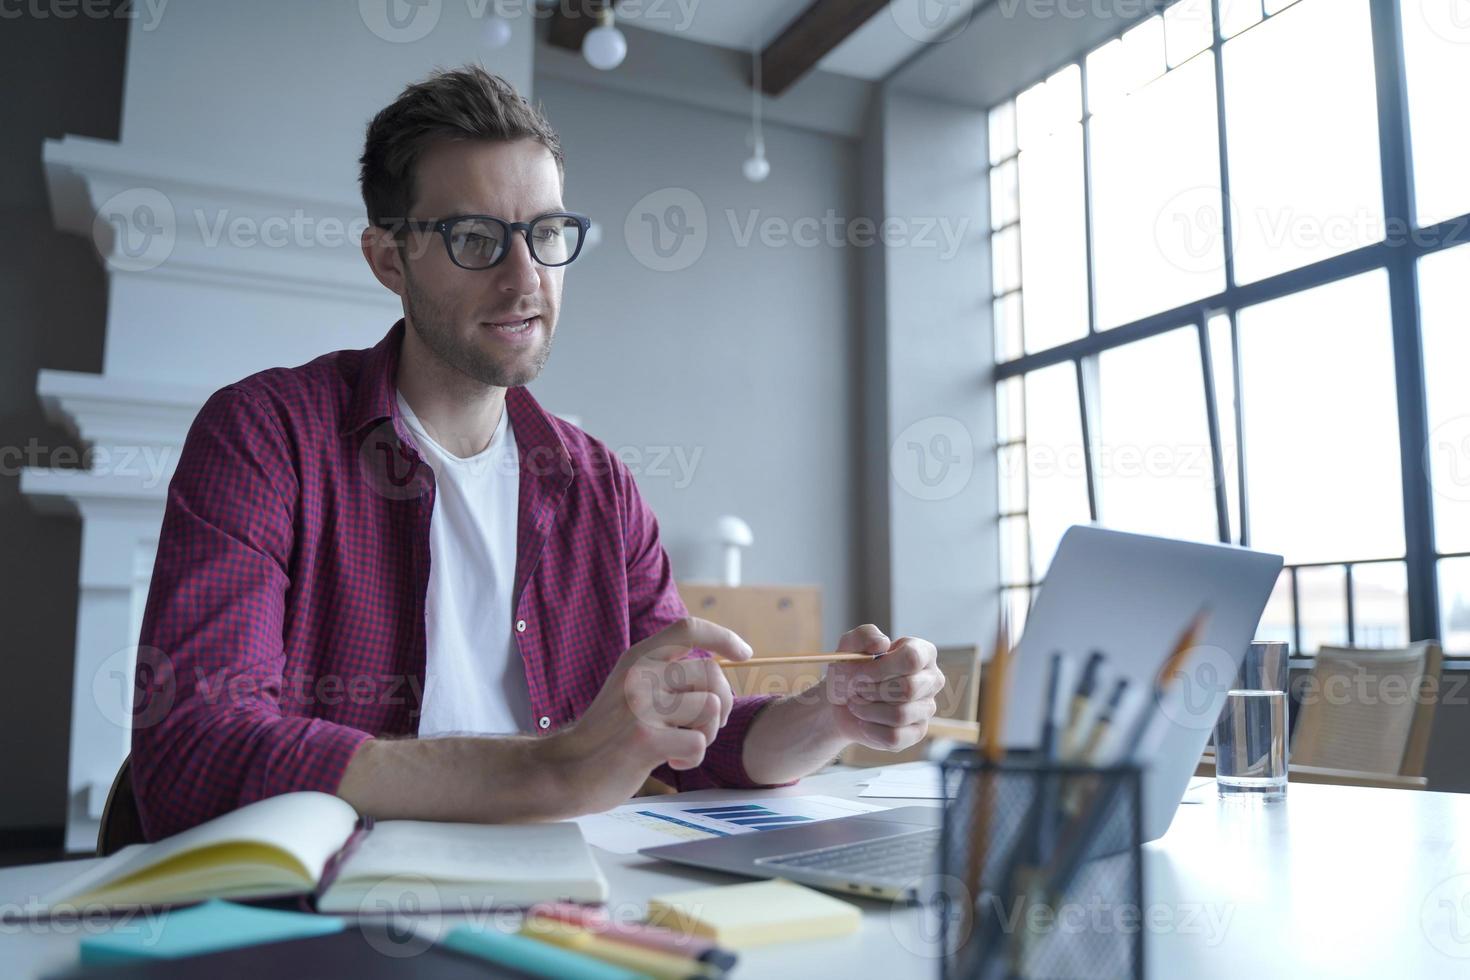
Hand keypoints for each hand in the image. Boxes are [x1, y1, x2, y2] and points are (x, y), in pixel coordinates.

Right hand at [541, 617, 751, 812]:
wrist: (569, 769)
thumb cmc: (609, 733)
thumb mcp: (630, 687)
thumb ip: (664, 674)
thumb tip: (717, 670)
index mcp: (637, 657)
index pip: (688, 629)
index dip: (723, 637)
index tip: (744, 653)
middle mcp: (640, 674)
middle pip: (712, 672)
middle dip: (723, 702)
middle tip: (708, 724)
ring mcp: (641, 705)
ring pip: (711, 707)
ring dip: (709, 732)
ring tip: (685, 743)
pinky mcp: (645, 738)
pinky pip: (699, 741)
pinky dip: (693, 757)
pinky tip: (672, 761)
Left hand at [822, 625, 944, 751]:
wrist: (842, 700)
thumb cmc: (852, 669)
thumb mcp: (850, 645)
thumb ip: (864, 636)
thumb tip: (882, 643)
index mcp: (922, 653)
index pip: (912, 659)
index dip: (882, 668)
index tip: (858, 673)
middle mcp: (931, 680)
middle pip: (908, 689)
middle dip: (871, 690)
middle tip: (855, 688)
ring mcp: (926, 708)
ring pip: (899, 715)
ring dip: (867, 710)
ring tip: (855, 703)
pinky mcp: (916, 733)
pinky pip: (894, 737)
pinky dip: (870, 729)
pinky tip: (863, 721)